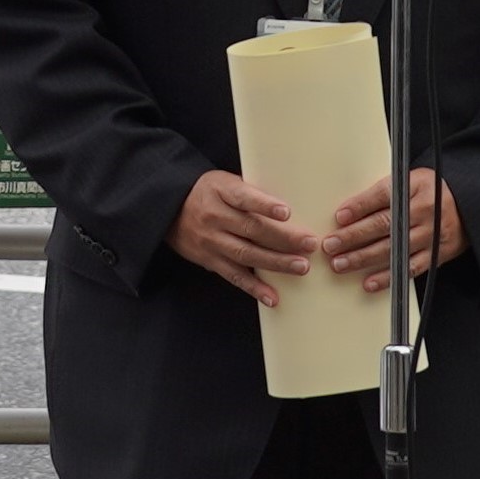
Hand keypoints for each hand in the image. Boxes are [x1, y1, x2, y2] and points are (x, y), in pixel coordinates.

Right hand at [168, 170, 317, 308]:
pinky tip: (272, 297)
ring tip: (301, 267)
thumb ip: (250, 192)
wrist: (169, 209)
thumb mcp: (224, 181)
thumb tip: (292, 203)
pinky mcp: (210, 261)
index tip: (286, 212)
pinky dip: (254, 288)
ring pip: (246, 255)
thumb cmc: (208, 192)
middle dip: (283, 239)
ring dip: (276, 263)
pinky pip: (234, 277)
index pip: (243, 197)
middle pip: (252, 229)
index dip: (264, 205)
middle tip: (310, 244)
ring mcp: (211, 241)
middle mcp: (215, 217)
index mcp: (221, 191)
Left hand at [328, 168, 459, 291]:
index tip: (340, 217)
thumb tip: (350, 210)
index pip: (383, 195)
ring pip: (393, 248)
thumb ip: (387, 192)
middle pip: (384, 224)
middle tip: (331, 245)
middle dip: (353, 236)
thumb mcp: (413, 180)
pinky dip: (389, 277)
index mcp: (417, 186)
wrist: (470, 205)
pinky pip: (410, 268)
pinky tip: (369, 282)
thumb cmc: (434, 192)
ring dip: (364, 258)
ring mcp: (432, 234)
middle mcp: (425, 210)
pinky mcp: (437, 254)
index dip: (360, 206)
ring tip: (341, 263)